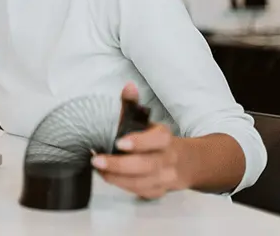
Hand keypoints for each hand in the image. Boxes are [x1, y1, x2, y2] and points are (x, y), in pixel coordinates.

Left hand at [90, 83, 187, 198]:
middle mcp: (167, 159)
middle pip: (146, 165)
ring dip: (116, 177)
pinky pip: (138, 192)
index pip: (157, 139)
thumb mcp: (145, 120)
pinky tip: (106, 175)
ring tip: (97, 167)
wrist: (183, 163)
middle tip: (96, 160)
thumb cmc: (154, 140)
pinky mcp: (157, 192)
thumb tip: (128, 87)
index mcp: (164, 138)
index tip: (119, 142)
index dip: (140, 142)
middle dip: (119, 165)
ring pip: (140, 182)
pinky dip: (120, 185)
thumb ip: (133, 105)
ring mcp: (164, 178)